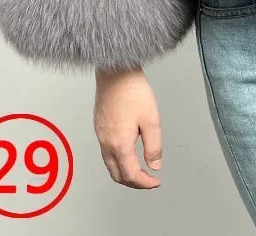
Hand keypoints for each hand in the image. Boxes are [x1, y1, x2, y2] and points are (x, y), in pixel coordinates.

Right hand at [94, 67, 162, 188]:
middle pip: (117, 175)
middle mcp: (106, 144)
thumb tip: (155, 166)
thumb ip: (154, 146)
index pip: (131, 175)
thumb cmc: (133, 92)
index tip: (156, 182)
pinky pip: (106, 154)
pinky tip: (128, 154)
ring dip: (125, 173)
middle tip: (148, 180)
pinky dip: (118, 161)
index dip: (145, 183)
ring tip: (140, 170)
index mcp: (120, 144)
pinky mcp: (99, 128)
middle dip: (134, 182)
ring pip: (110, 165)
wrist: (115, 73)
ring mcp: (100, 136)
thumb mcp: (151, 120)